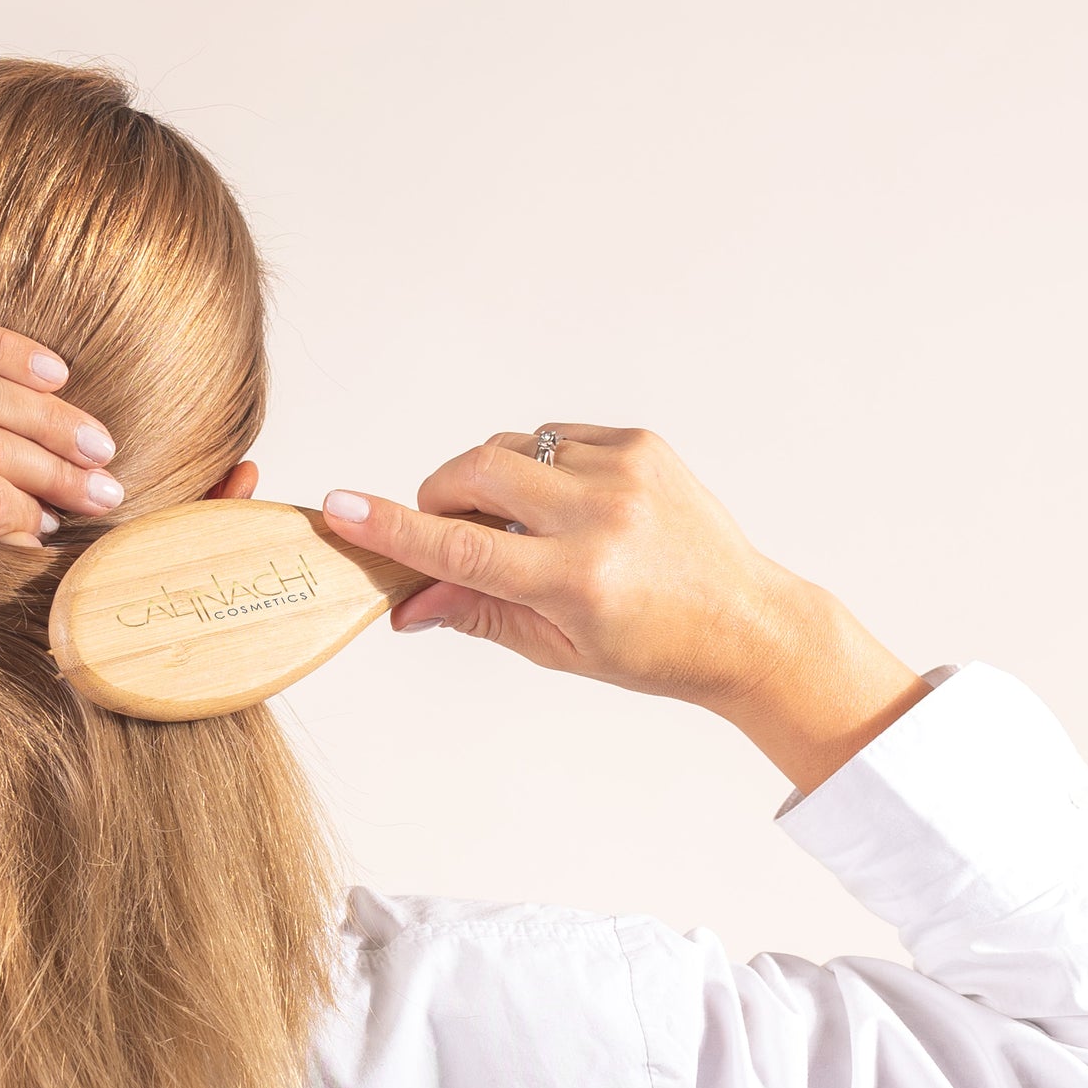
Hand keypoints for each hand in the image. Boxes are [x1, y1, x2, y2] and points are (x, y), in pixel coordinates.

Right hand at [319, 426, 930, 794]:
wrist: (747, 623)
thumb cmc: (653, 649)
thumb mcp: (557, 648)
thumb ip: (475, 613)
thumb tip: (404, 603)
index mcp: (577, 581)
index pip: (462, 549)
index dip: (393, 528)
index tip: (339, 508)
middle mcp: (601, 518)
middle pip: (475, 474)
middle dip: (442, 495)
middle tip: (449, 530)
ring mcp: (626, 473)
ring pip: (510, 448)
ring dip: (492, 483)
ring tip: (525, 530)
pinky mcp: (642, 443)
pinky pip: (555, 438)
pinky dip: (541, 468)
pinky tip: (568, 508)